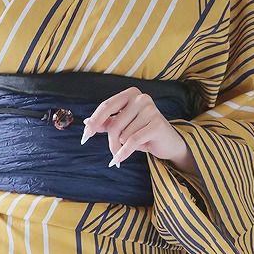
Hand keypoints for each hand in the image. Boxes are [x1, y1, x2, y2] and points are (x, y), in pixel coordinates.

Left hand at [80, 87, 195, 172]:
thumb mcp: (123, 126)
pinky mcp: (157, 124)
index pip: (106, 106)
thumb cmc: (143, 132)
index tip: (85, 135)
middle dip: (111, 141)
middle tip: (112, 152)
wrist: (168, 143)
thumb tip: (87, 123)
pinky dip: (124, 152)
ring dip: (122, 146)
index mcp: (130, 94)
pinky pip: (132, 141)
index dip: (94, 121)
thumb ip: (106, 123)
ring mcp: (151, 109)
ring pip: (123, 134)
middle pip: (114, 123)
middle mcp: (141, 98)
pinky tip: (119, 159)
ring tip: (129, 149)